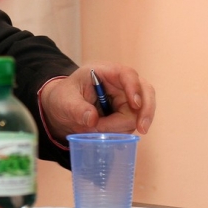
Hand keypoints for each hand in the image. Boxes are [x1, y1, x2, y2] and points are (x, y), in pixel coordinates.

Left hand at [39, 63, 155, 143]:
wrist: (63, 109)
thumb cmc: (63, 98)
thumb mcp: (64, 101)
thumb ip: (76, 109)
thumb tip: (92, 119)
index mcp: (104, 72)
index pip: (126, 74)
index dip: (134, 88)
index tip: (135, 104)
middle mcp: (120, 83)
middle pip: (145, 93)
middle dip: (145, 111)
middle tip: (142, 129)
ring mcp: (126, 98)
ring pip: (140, 112)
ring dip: (124, 126)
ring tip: (97, 129)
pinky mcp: (126, 112)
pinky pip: (134, 123)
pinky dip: (124, 132)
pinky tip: (108, 135)